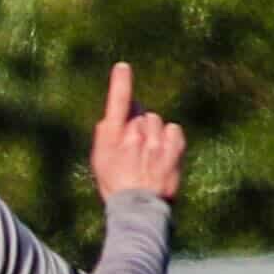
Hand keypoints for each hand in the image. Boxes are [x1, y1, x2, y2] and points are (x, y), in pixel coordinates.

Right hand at [90, 64, 182, 201]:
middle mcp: (135, 135)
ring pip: (157, 121)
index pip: (117, 103)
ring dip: (154, 131)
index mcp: (113, 136)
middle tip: (135, 145)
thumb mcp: (98, 160)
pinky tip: (162, 153)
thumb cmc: (115, 183)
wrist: (139, 206)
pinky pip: (173, 129)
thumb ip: (105, 135)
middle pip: (140, 113)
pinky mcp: (175, 147)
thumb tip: (112, 117)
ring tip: (149, 153)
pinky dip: (169, 137)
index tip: (123, 67)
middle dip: (138, 122)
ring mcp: (157, 141)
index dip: (120, 83)